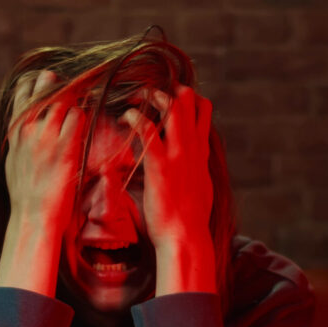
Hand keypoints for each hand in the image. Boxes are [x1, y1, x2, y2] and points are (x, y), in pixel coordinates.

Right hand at [4, 70, 86, 231]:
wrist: (32, 216)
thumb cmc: (25, 192)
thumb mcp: (14, 160)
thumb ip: (20, 139)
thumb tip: (23, 129)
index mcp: (15, 130)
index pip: (24, 90)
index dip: (39, 82)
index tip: (49, 85)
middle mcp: (29, 128)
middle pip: (46, 86)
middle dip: (60, 84)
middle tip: (72, 91)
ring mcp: (48, 137)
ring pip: (65, 99)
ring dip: (77, 99)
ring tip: (85, 106)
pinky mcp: (66, 148)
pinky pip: (79, 116)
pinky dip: (86, 115)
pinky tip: (89, 123)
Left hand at [119, 83, 213, 251]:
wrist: (186, 237)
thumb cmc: (190, 220)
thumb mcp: (202, 188)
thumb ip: (197, 170)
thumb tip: (193, 166)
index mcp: (201, 152)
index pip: (203, 108)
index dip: (186, 96)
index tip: (167, 99)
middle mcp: (192, 147)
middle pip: (188, 99)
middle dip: (167, 88)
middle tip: (146, 94)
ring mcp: (178, 154)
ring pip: (171, 105)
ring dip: (150, 95)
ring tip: (133, 98)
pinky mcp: (160, 165)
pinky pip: (146, 129)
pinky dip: (134, 116)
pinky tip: (125, 118)